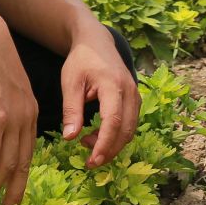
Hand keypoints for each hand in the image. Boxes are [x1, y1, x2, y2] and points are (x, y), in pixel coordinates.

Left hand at [60, 21, 140, 167]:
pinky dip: (116, 134)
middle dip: (110, 150)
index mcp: (112, 85)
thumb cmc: (81, 61)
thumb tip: (70, 138)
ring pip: (130, 128)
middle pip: (126, 129)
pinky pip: (129, 122)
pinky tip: (96, 135)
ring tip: (87, 144)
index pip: (113, 120)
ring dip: (113, 143)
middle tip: (90, 162)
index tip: (92, 160)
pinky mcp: (134, 99)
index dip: (105, 143)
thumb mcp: (70, 83)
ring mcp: (135, 94)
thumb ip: (71, 110)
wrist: (97, 42)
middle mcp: (129, 91)